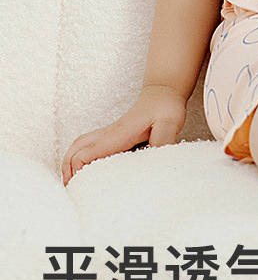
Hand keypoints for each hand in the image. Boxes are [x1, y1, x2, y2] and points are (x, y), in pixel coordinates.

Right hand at [61, 86, 187, 185]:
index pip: (88, 152)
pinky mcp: (114, 133)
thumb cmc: (165, 107)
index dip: (78, 170)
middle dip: (68, 167)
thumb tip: (156, 162)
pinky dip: (79, 155)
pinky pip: (89, 144)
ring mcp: (110, 132)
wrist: (164, 92)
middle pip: (76, 148)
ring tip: (70, 180)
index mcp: (119, 134)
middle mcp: (110, 133)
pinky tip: (86, 167)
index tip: (79, 186)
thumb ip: (162, 141)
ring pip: (80, 144)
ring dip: (70, 160)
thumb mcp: (169, 124)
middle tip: (68, 188)